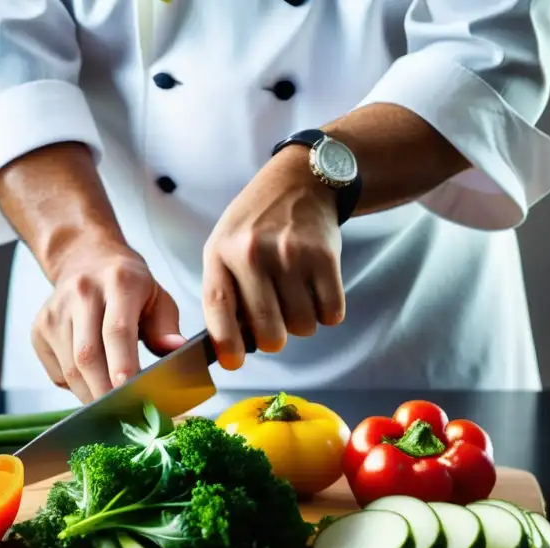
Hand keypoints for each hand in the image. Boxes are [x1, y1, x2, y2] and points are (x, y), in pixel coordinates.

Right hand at [32, 244, 184, 402]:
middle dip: (106, 393)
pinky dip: (76, 387)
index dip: (122, 365)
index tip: (131, 395)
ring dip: (92, 395)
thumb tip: (175, 350)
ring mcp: (54, 312)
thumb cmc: (129, 286)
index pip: (116, 330)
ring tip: (112, 406)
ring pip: (70, 369)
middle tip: (125, 416)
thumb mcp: (158, 297)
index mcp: (118, 282)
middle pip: (87, 355)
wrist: (86, 261)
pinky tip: (92, 382)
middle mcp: (81, 293)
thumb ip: (166, 327)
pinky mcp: (39, 328)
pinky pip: (57, 372)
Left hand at [202, 145, 345, 368]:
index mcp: (221, 253)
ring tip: (295, 297)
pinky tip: (316, 291)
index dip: (226, 344)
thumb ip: (224, 293)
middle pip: (269, 331)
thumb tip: (233, 348)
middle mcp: (253, 254)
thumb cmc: (255, 226)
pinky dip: (327, 312)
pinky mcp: (325, 256)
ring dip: (301, 323)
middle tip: (275, 326)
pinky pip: (331, 312)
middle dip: (273, 340)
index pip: (219, 309)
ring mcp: (290, 254)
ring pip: (302, 327)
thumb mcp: (223, 247)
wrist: (299, 182)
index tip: (234, 362)